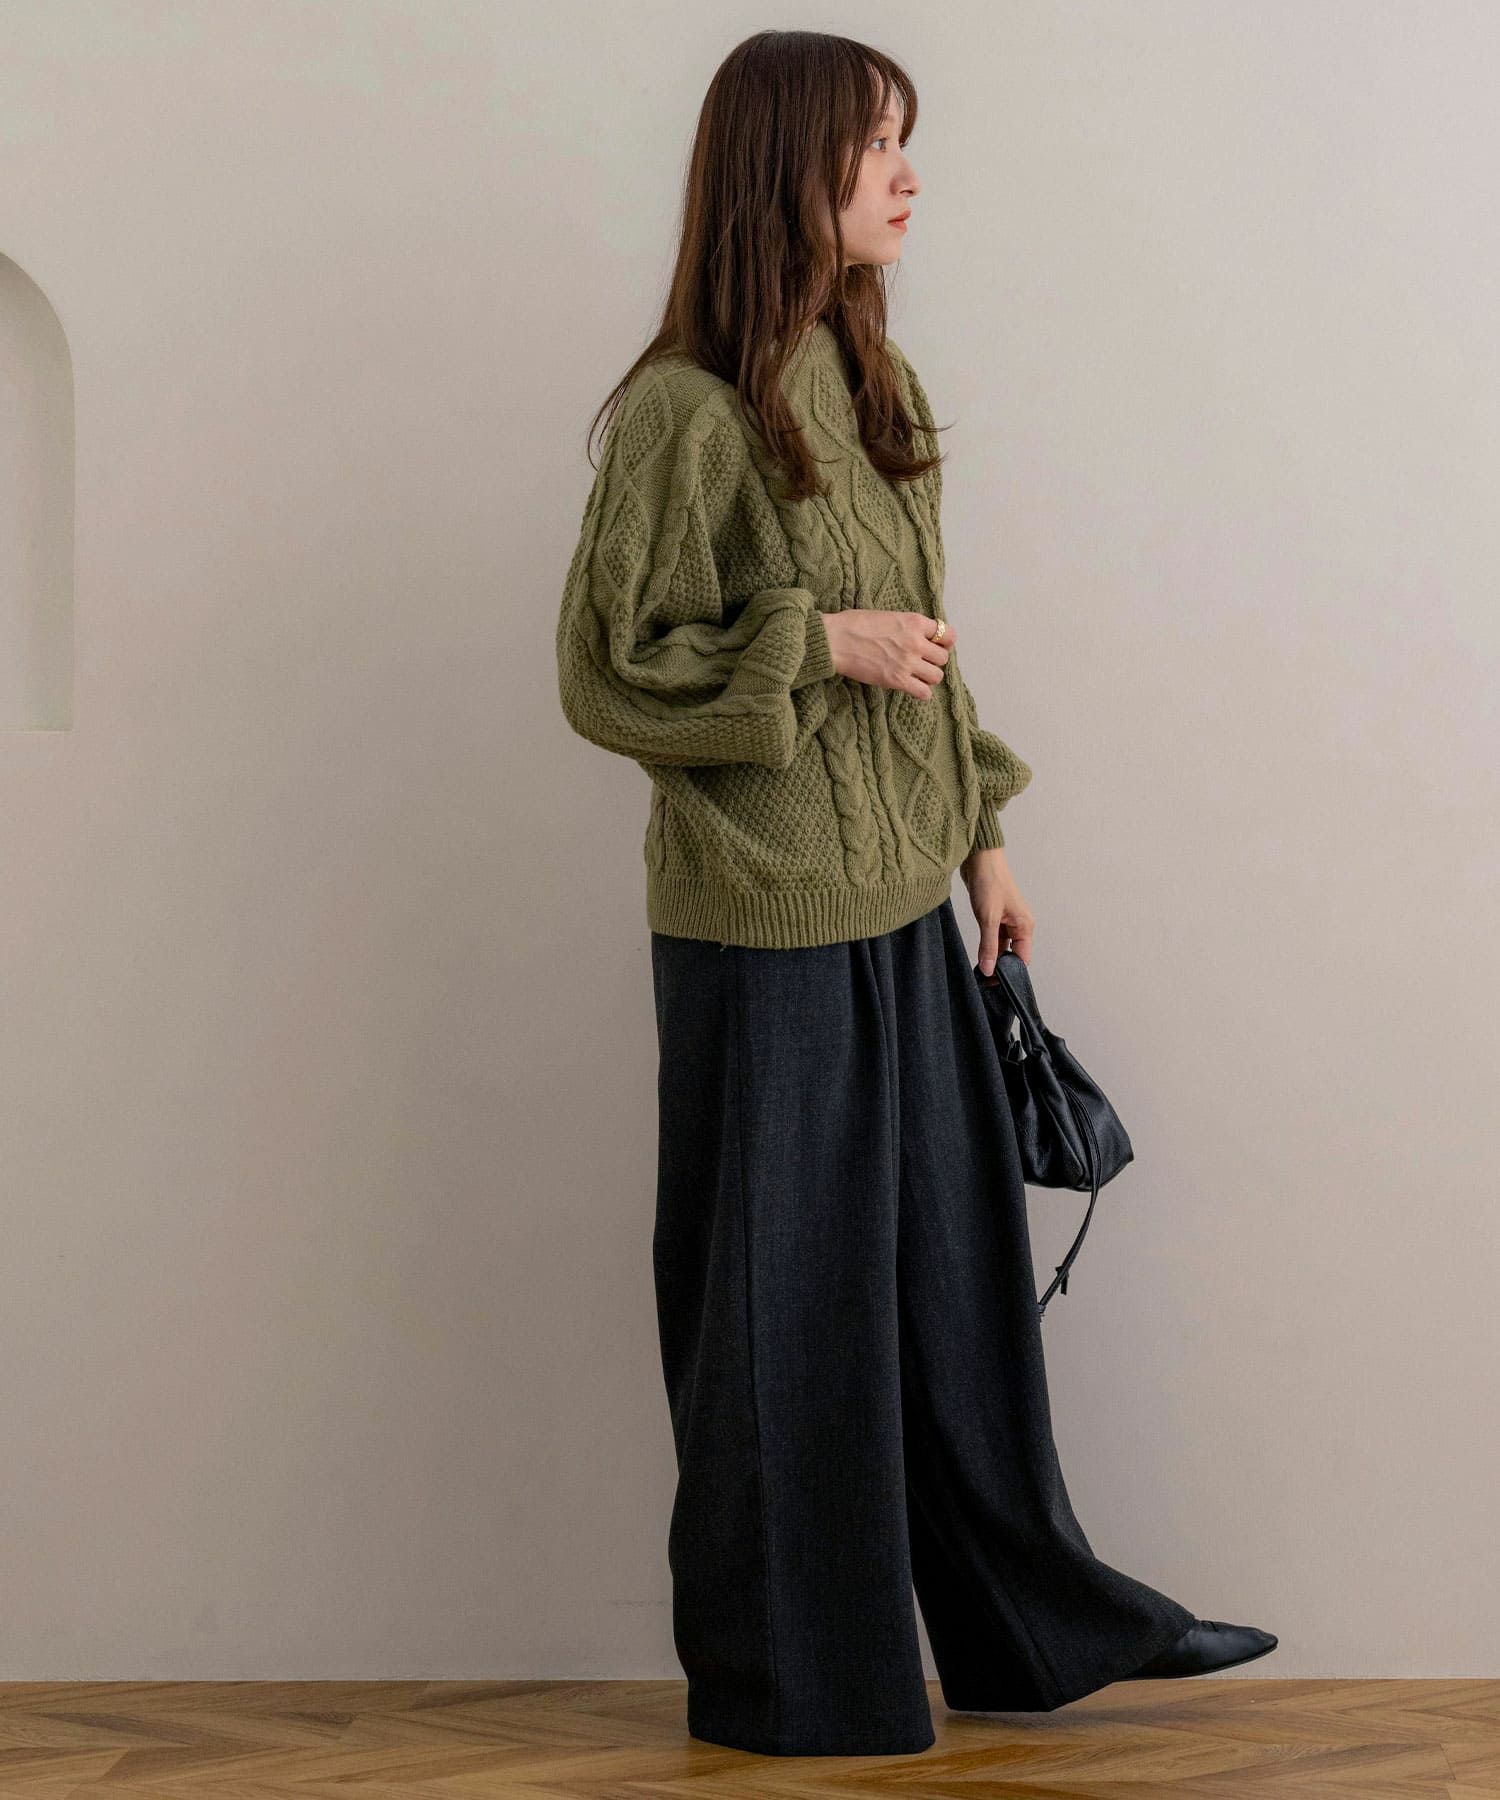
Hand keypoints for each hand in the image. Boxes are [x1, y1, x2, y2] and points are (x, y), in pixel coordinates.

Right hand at [823, 610, 952, 698]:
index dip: (944, 643)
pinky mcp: (897, 680)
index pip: (948, 635)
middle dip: (934, 662)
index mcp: (914, 622)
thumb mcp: (888, 615)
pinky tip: (913, 688)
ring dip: (928, 677)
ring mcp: (908, 662)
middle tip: (922, 663)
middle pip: (943, 658)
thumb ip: (906, 626)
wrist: (836, 640)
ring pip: (937, 676)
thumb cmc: (854, 625)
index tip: (937, 646)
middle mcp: (916, 642)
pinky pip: (924, 692)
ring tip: (917, 676)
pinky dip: (921, 693)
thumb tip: (915, 635)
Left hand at [960, 844, 1034, 973]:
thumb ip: (988, 946)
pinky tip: (979, 955)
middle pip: (1012, 954)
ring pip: (1001, 946)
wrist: (979, 859)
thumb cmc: (990, 882)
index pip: (1022, 958)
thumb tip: (989, 969)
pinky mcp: (994, 917)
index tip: (996, 984)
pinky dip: (987, 946)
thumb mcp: (988, 918)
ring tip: (980, 971)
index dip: (1010, 972)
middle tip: (985, 980)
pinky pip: (993, 937)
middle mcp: (1019, 925)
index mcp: (1025, 925)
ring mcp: (1007, 921)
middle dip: (1000, 966)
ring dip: (992, 956)